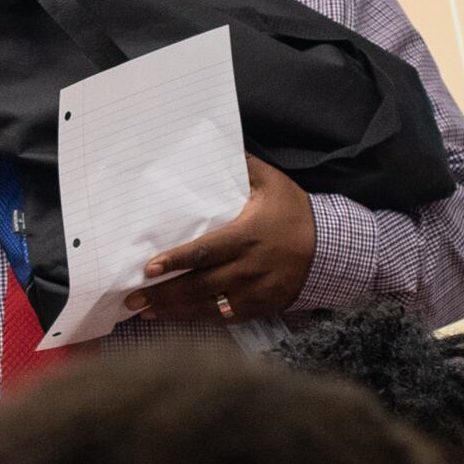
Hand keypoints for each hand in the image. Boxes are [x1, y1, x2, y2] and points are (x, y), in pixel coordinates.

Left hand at [132, 156, 314, 323]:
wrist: (332, 249)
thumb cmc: (294, 212)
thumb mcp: (271, 182)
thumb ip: (242, 165)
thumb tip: (215, 142)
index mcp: (247, 236)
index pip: (206, 252)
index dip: (176, 261)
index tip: (149, 268)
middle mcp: (250, 268)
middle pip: (200, 286)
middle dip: (164, 294)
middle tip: (132, 298)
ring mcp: (256, 292)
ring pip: (209, 307)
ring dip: (175, 312)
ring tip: (144, 311)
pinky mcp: (262, 307)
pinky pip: (226, 319)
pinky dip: (199, 321)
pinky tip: (177, 320)